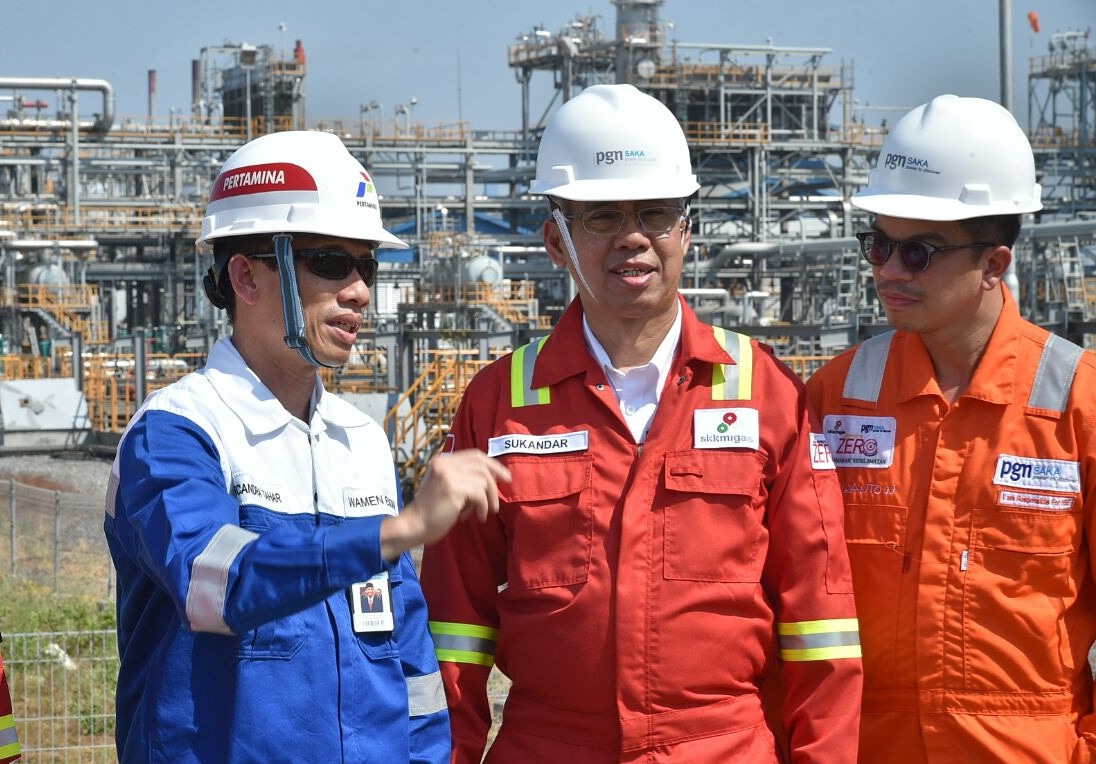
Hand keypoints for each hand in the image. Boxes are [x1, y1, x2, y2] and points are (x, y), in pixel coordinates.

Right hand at [380, 449, 509, 559]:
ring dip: (487, 499)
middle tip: (502, 494)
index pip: (474, 455)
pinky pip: (480, 495)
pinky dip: (483, 507)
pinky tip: (478, 517)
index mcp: (442, 460)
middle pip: (481, 465)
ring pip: (483, 481)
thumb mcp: (446, 486)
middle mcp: (445, 463)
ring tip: (481, 513)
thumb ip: (463, 478)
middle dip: (496, 480)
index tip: (504, 476)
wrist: (414, 525)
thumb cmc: (432, 510)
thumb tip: (493, 478)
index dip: (492, 464)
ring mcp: (448, 474)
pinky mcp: (453, 488)